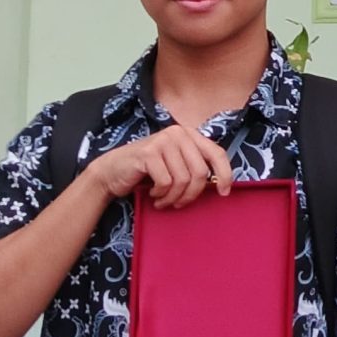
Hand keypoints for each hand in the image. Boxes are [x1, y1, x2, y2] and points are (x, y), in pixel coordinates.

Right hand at [87, 124, 232, 210]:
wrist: (112, 171)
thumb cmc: (147, 172)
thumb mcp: (175, 164)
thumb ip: (195, 166)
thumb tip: (222, 184)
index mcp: (189, 134)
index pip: (217, 153)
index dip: (225, 174)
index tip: (224, 193)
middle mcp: (178, 133)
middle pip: (200, 172)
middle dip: (191, 194)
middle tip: (179, 203)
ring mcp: (163, 141)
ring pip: (183, 180)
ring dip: (174, 197)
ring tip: (163, 200)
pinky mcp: (148, 153)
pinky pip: (166, 183)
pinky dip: (161, 195)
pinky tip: (153, 193)